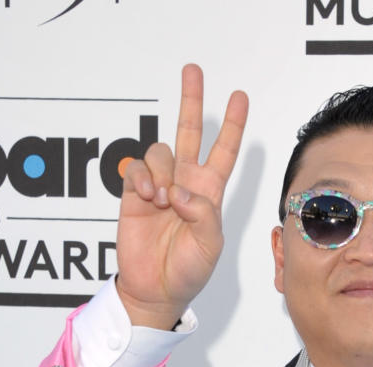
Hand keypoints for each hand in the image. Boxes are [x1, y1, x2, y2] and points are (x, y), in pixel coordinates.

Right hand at [115, 63, 247, 328]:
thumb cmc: (188, 271)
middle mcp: (184, 184)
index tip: (239, 97)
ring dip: (162, 172)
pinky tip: (148, 197)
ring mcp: (158, 186)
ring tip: (161, 201)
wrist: (156, 290)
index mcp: (209, 194)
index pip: (223, 152)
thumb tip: (180, 191)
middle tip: (192, 70)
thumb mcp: (210, 245)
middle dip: (191, 101)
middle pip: (189, 132)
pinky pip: (136, 169)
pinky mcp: (134, 194)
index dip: (232, 125)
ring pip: (160, 151)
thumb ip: (203, 214)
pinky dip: (142, 178)